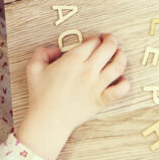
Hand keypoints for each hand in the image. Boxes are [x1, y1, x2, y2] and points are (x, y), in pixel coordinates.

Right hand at [15, 34, 129, 159]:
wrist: (47, 121)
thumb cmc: (40, 95)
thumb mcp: (33, 69)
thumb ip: (42, 52)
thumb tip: (55, 48)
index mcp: (72, 60)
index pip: (92, 41)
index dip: (94, 38)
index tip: (91, 41)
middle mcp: (87, 70)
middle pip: (109, 47)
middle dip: (110, 39)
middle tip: (108, 40)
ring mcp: (96, 85)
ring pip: (118, 65)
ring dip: (121, 55)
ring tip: (119, 54)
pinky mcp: (101, 100)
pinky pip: (120, 90)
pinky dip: (124, 83)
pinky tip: (121, 79)